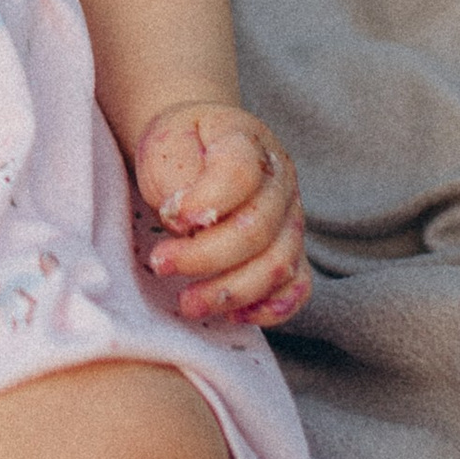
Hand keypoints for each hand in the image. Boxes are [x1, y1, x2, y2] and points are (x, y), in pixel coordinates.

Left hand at [134, 103, 309, 330]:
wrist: (197, 144)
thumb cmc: (180, 146)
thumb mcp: (167, 144)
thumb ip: (181, 178)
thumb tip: (190, 224)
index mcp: (247, 144)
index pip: (239, 175)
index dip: (207, 201)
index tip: (170, 216)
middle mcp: (279, 182)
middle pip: (257, 229)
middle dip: (205, 257)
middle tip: (161, 264)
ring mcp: (291, 217)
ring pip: (278, 264)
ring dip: (232, 291)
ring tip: (188, 303)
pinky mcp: (290, 249)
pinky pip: (298, 287)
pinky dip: (270, 307)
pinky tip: (233, 314)